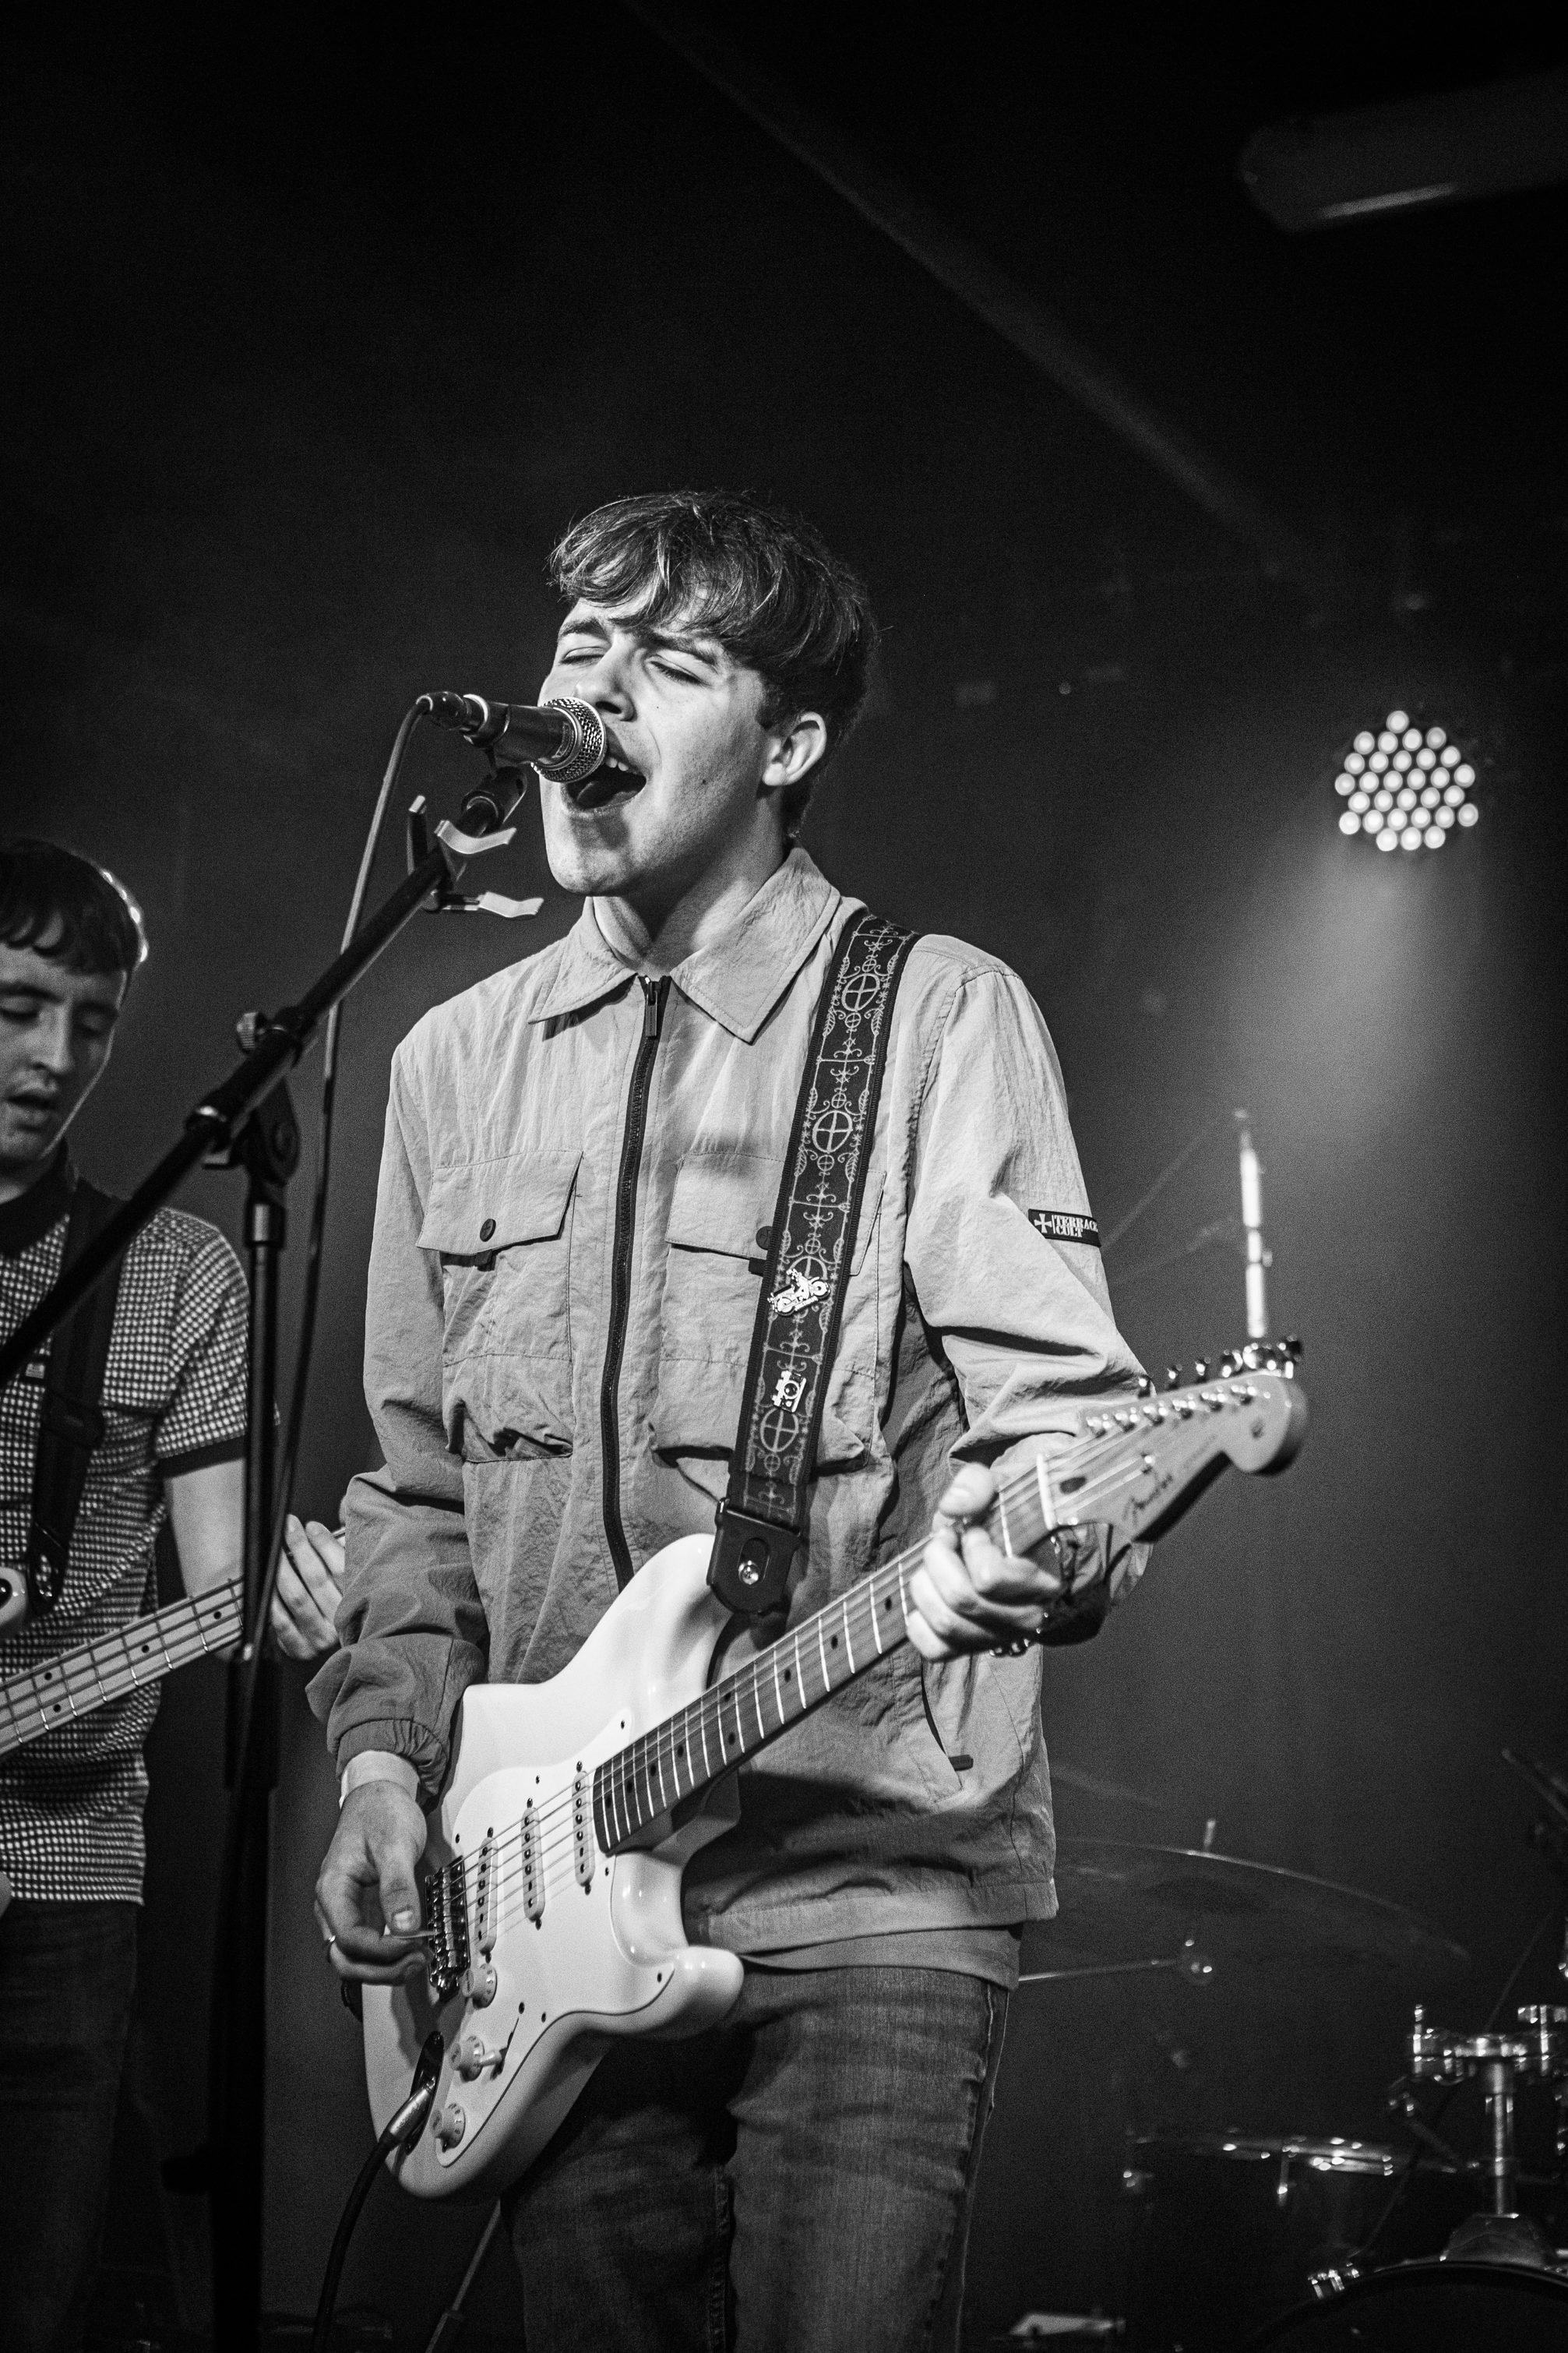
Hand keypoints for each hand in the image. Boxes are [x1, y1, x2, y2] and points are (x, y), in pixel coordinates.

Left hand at [271, 1513, 344, 1659]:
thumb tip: (346, 1503)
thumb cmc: (345, 1599)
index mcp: (362, 1600)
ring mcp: (321, 1638)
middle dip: (299, 1548)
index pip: (342, 1568)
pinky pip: (281, 1620)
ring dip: (282, 1568)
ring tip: (274, 1548)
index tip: (311, 1526)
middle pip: (317, 1579)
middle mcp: (343, 1621)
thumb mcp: (357, 1568)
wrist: (343, 1645)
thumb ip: (349, 1539)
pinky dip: (272, 1598)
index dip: (324, 1544)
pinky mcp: (301, 1648)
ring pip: (297, 1597)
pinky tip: (267, 1579)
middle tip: (288, 1528)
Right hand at [315, 1781, 428, 1982]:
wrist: (378, 1796)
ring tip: (418, 1960)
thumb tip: (405, 1926)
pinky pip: (368, 1945)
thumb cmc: (381, 1813)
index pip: (350, 1938)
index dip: (382, 1950)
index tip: (413, 1944)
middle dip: (381, 1970)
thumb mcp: (395, 1844)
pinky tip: (412, 1949)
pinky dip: (388, 1955)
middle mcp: (334, 1906)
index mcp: (333, 1889)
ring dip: (384, 1968)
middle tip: (417, 1962)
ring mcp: (347, 1911)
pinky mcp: (362, 1912)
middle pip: (345, 1959)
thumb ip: (398, 1886)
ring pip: (355, 1958)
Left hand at [907, 1463, 1069, 1659]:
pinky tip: (929, 1594)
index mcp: (1041, 1577)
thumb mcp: (996, 1486)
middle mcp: (1026, 1616)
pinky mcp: (972, 1649)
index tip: (971, 1530)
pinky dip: (919, 1621)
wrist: (1006, 1542)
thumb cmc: (1002, 1514)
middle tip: (945, 1541)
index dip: (970, 1546)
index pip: (990, 1577)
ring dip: (925, 1585)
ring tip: (936, 1565)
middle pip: (962, 1600)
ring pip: (946, 1624)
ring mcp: (999, 1637)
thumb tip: (953, 1508)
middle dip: (938, 1560)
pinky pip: (934, 1649)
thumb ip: (977, 1485)